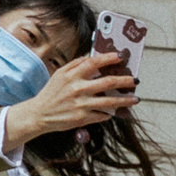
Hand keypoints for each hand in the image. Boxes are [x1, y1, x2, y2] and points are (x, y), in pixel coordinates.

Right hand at [0, 50, 141, 147]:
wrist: (40, 114)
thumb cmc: (51, 93)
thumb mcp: (59, 74)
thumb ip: (74, 65)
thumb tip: (89, 58)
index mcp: (72, 75)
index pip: (94, 63)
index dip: (108, 58)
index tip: (120, 56)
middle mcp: (78, 89)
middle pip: (108, 82)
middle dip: (125, 81)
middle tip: (135, 80)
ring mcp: (81, 104)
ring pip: (110, 102)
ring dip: (125, 100)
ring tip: (135, 99)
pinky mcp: (83, 118)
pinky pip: (102, 115)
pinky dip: (110, 113)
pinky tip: (116, 111)